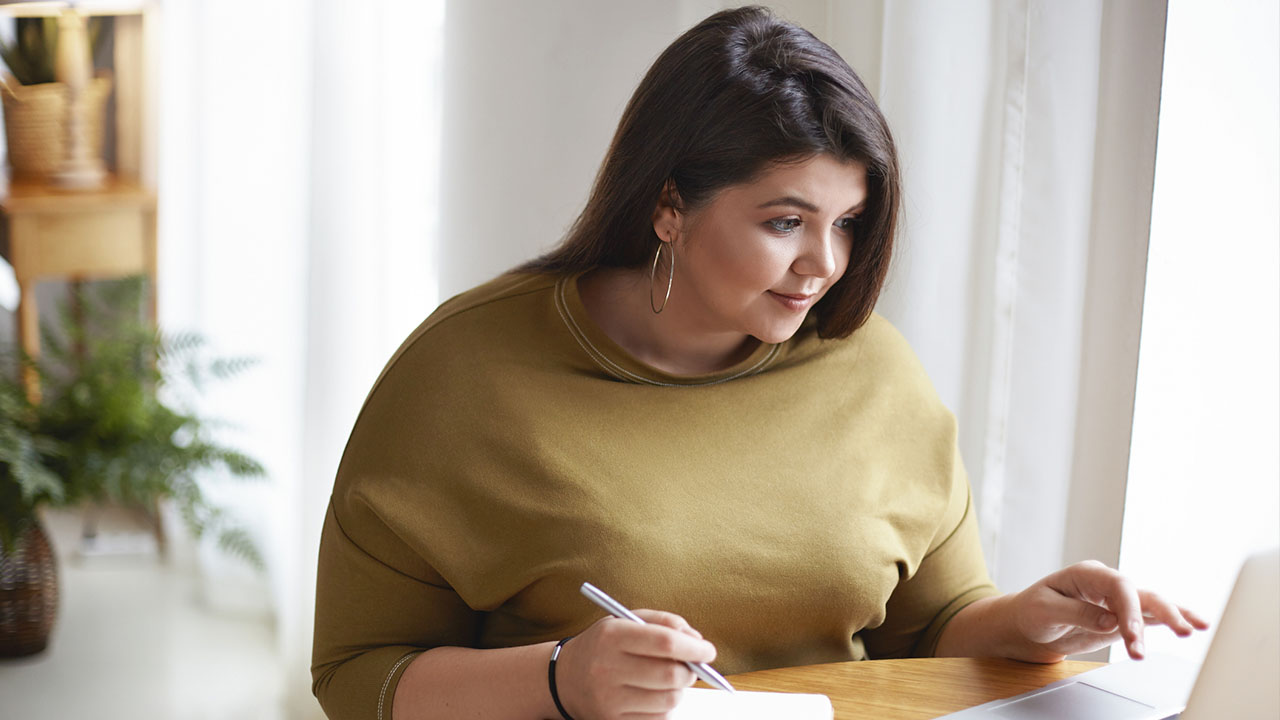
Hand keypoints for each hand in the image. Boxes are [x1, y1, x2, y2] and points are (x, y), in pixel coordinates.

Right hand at [556, 609, 716, 719]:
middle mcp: (606, 668)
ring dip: (678, 690)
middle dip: (691, 671)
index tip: (708, 650)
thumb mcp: (625, 621)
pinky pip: (657, 719)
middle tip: (694, 666)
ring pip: (668, 700)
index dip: (693, 648)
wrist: (564, 678)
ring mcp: (608, 699)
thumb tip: (697, 641)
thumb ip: (663, 622)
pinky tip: (652, 695)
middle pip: (669, 675)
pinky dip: (664, 707)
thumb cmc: (603, 646)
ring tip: (668, 679)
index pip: (664, 642)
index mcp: (611, 636)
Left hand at [1012, 560, 1209, 660]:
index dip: (1130, 609)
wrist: (1028, 625)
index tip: (1131, 634)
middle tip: (1180, 634)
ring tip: (1194, 630)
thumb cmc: (1031, 611)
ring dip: (1172, 618)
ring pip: (1152, 604)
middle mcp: (1106, 583)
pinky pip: (1150, 617)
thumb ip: (1077, 613)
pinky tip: (1194, 625)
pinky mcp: (1122, 617)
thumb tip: (1110, 621)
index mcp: (1087, 574)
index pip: (1118, 586)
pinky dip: (1171, 621)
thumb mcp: (1045, 611)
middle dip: (1161, 613)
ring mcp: (1117, 600)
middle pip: (1141, 593)